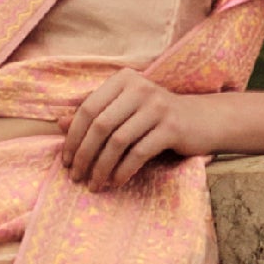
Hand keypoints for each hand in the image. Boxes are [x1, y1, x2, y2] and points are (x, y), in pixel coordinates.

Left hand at [61, 69, 217, 191]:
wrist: (203, 120)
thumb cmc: (157, 117)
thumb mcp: (125, 111)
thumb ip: (95, 114)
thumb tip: (59, 123)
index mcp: (124, 79)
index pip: (88, 108)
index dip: (72, 136)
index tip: (65, 160)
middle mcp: (140, 88)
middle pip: (100, 125)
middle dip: (83, 155)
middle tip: (76, 176)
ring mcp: (157, 107)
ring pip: (117, 141)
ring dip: (101, 167)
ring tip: (94, 184)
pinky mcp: (172, 127)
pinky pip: (139, 152)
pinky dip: (123, 170)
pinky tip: (115, 182)